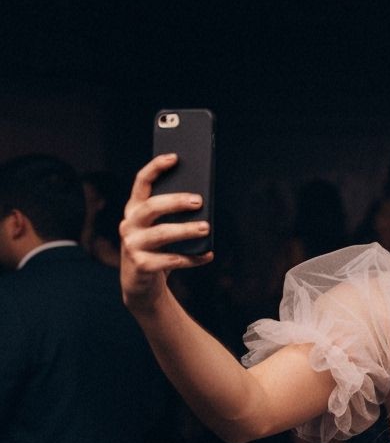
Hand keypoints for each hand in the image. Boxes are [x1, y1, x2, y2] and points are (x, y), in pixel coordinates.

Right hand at [120, 154, 213, 314]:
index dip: (156, 168)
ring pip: (161, 234)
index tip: (175, 157)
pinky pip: (170, 260)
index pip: (141, 183)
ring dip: (186, 230)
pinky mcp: (140, 266)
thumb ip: (173, 217)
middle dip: (175, 201)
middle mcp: (129, 224)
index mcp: (134, 210)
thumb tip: (202, 205)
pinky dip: (192, 258)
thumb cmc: (157, 251)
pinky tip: (208, 255)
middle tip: (199, 200)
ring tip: (206, 227)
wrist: (141, 284)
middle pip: (151, 207)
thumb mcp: (162, 230)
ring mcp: (132, 245)